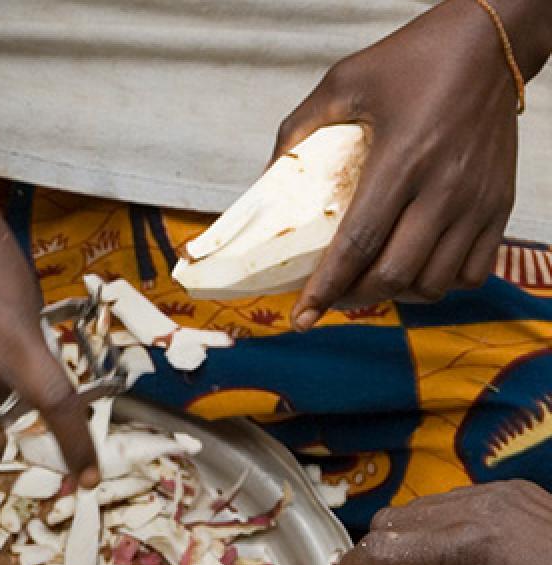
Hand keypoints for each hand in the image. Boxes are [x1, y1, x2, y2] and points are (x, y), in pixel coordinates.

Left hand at [281, 0, 550, 327]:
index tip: (302, 319)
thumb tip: (265, 179)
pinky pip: (475, 271)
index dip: (326, 289)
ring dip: (396, 295)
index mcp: (401, 161)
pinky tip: (416, 270)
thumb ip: (298, 130)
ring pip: (436, 283)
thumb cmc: (411, 62)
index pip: (358, 244)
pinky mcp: (500, 204)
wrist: (487, 44)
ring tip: (370, 283)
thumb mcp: (342, 83)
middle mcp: (444, 188)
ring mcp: (478, 201)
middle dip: (354, 297)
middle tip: (330, 297)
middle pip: (395, 275)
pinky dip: (442, 284)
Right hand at [337, 481, 551, 564]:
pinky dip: (442, 524)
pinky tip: (461, 554)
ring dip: (410, 537)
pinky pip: (453, 500)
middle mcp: (473, 509)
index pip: (378, 548)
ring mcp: (492, 493)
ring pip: (418, 507)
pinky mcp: (509, 489)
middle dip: (380, 552)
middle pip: (390, 521)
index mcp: (464, 547)